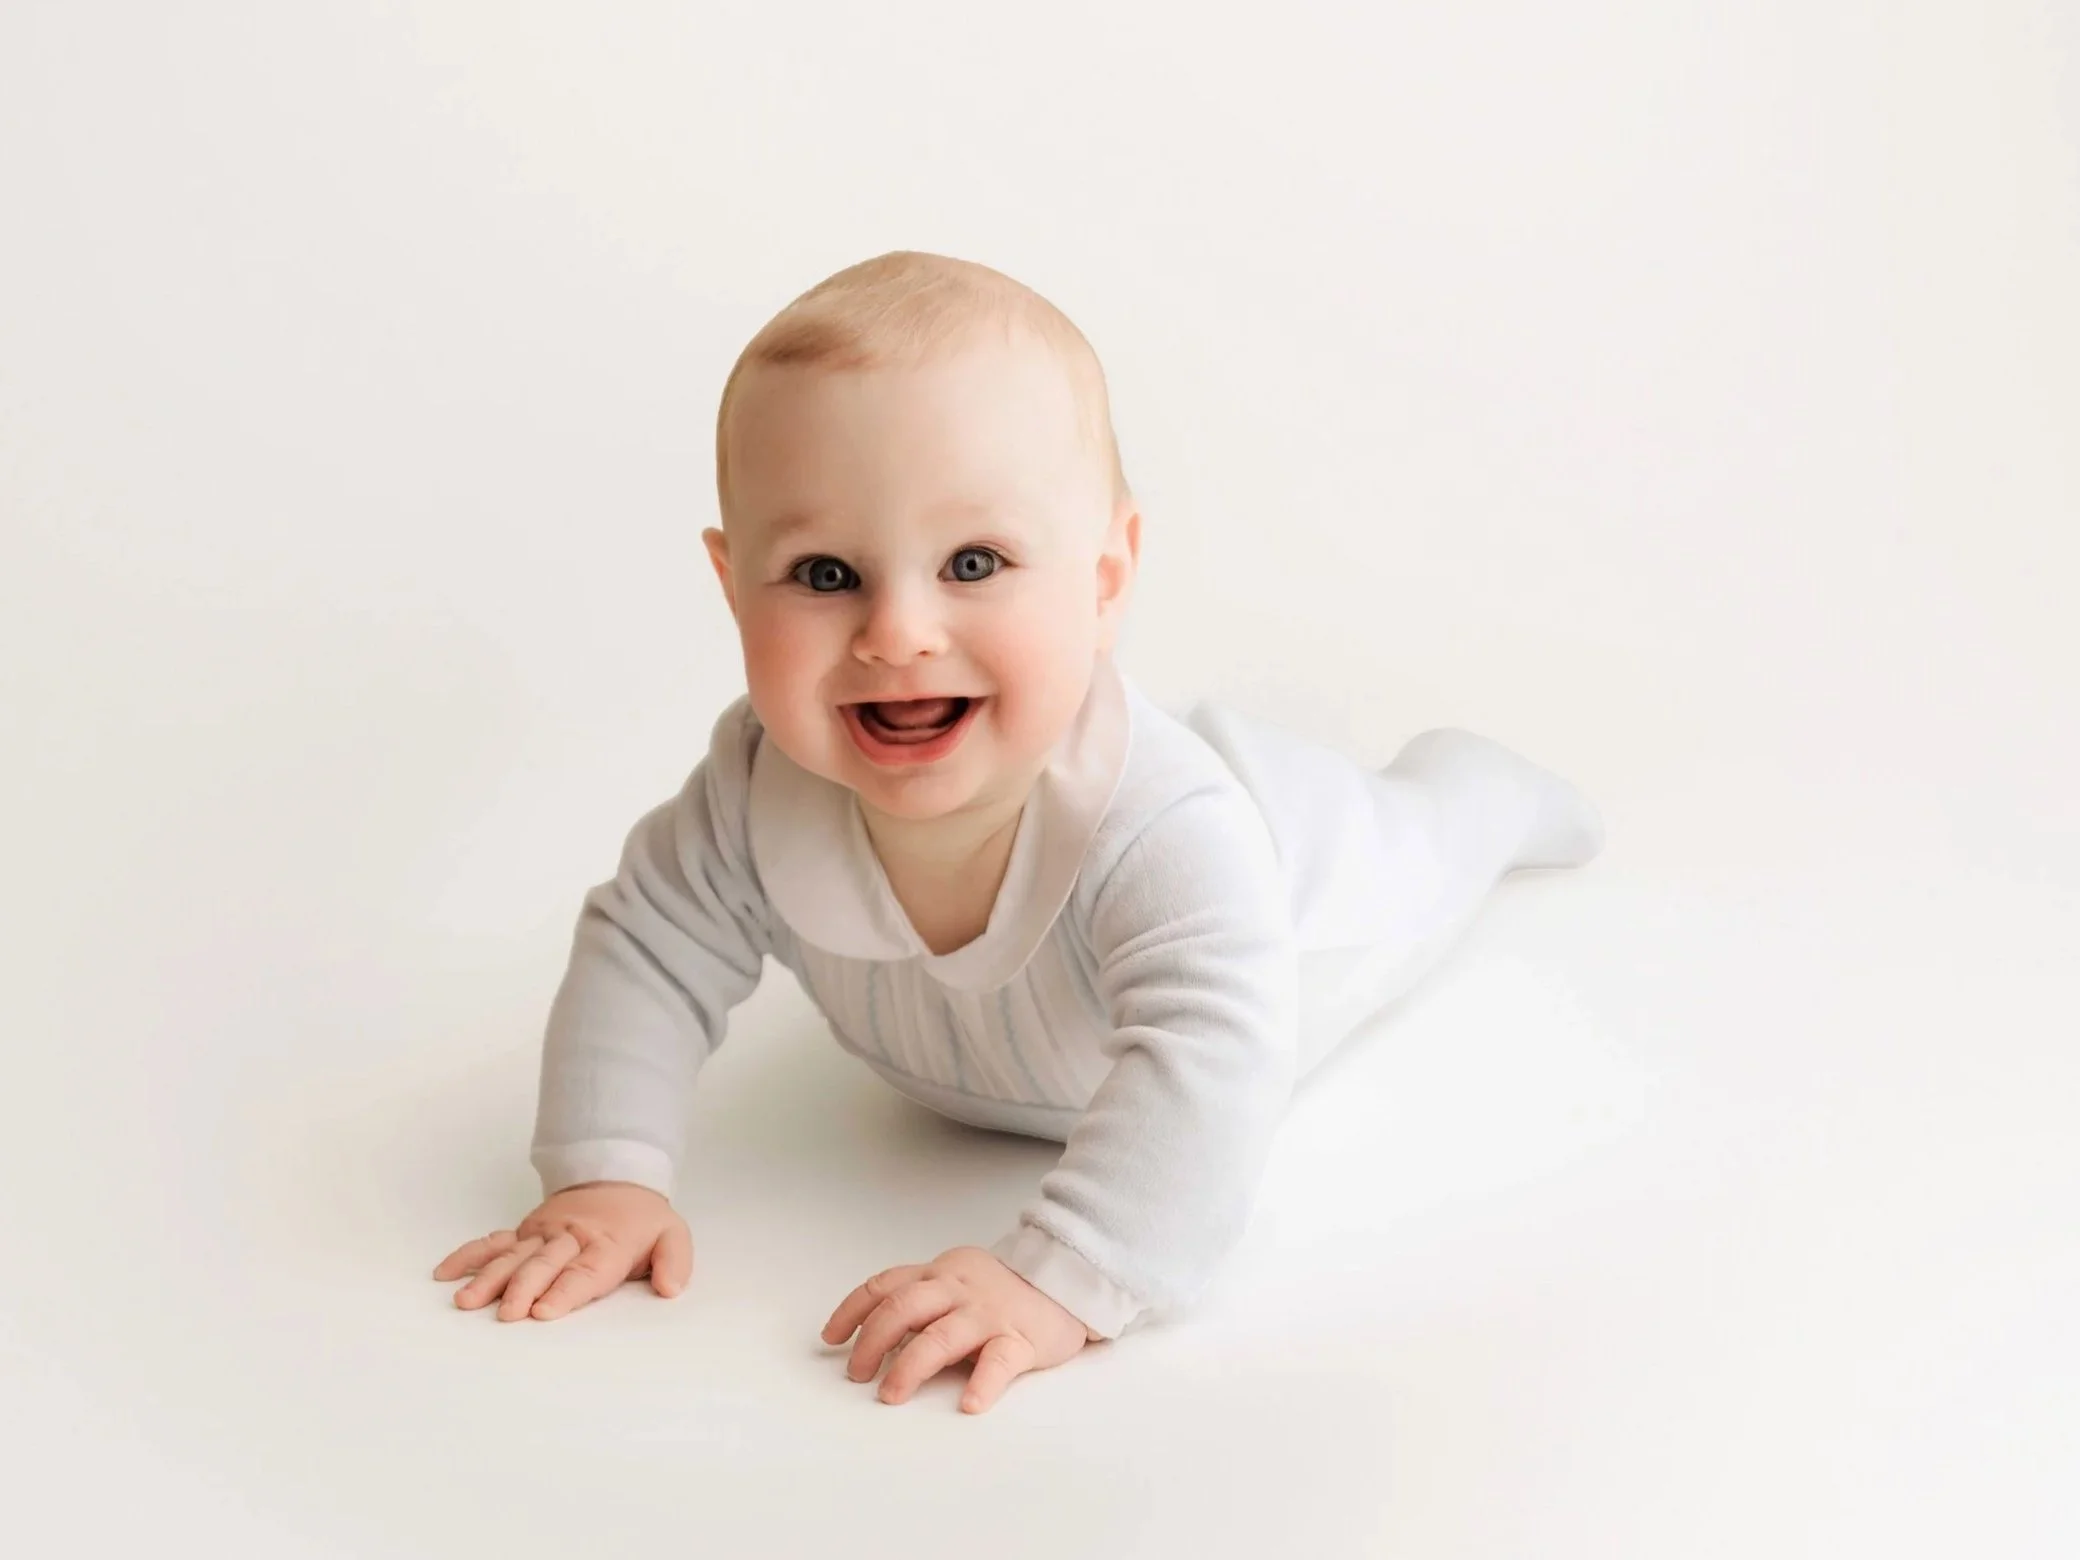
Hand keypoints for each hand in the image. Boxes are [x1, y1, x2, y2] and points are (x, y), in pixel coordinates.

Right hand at [432, 1181, 691, 1321]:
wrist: (616, 1177)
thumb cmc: (642, 1218)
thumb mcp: (672, 1233)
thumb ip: (674, 1261)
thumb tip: (672, 1288)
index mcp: (606, 1245)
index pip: (584, 1272)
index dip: (564, 1292)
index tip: (544, 1311)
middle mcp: (569, 1239)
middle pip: (542, 1265)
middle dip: (523, 1289)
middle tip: (505, 1314)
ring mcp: (542, 1234)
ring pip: (512, 1256)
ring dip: (488, 1277)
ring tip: (465, 1300)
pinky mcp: (524, 1231)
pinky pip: (493, 1242)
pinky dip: (469, 1255)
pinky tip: (445, 1273)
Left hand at [821, 1246, 1093, 1413]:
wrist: (1068, 1280)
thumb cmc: (1003, 1291)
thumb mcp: (957, 1282)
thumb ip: (922, 1302)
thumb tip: (875, 1338)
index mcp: (939, 1274)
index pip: (884, 1285)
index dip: (852, 1311)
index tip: (830, 1338)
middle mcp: (958, 1289)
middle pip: (903, 1309)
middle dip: (872, 1342)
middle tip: (858, 1375)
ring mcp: (989, 1312)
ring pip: (941, 1336)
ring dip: (910, 1367)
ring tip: (892, 1396)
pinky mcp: (1021, 1337)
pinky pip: (999, 1361)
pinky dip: (982, 1383)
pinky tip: (969, 1404)